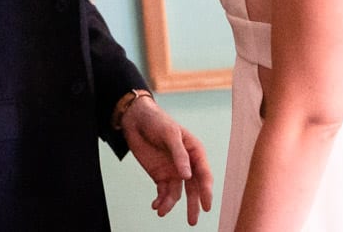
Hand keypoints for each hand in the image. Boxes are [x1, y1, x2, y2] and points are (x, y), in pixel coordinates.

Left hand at [121, 97, 213, 224]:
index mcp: (195, 151)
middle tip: (192, 221)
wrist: (136, 120)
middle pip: (193, 188)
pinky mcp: (160, 175)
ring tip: (162, 211)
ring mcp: (173, 171)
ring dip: (170, 203)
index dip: (206, 190)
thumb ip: (179, 155)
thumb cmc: (157, 121)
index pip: (204, 174)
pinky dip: (160, 200)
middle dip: (193, 205)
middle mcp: (187, 164)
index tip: (206, 206)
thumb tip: (188, 176)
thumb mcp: (170, 134)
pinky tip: (155, 205)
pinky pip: (163, 192)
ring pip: (177, 193)